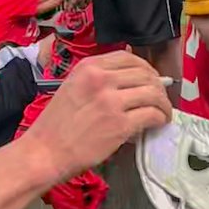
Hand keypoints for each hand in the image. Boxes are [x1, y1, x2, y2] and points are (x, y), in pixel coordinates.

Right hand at [21, 52, 170, 182]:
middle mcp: (101, 79)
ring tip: (163, 113)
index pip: (128, 57)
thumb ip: (96, 79)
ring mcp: (111, 101)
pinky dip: (160, 118)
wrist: (45, 152)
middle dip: (158, 86)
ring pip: (153, 93)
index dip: (145, 67)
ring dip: (163, 103)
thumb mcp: (72, 88)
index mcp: (88, 67)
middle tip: (160, 99)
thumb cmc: (55, 125)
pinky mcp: (120, 125)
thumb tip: (127, 78)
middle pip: (144, 74)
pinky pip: (151, 114)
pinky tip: (158, 123)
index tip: (150, 79)